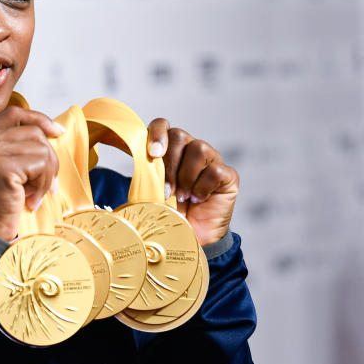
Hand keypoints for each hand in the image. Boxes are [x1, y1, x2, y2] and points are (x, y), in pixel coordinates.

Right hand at [0, 107, 63, 241]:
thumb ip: (14, 151)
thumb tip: (51, 136)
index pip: (14, 114)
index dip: (39, 119)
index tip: (57, 132)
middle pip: (34, 132)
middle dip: (49, 158)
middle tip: (46, 185)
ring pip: (41, 148)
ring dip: (46, 175)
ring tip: (34, 195)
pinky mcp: (2, 167)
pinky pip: (41, 165)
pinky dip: (42, 185)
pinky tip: (30, 201)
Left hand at [147, 119, 238, 245]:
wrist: (192, 238)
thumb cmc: (171, 214)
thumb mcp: (152, 195)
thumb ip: (145, 178)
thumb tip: (136, 169)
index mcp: (172, 150)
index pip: (163, 125)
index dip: (157, 134)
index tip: (153, 154)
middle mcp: (192, 150)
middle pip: (179, 135)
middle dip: (170, 164)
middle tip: (167, 190)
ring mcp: (212, 160)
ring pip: (198, 149)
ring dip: (186, 176)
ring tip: (182, 196)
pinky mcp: (228, 175)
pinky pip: (214, 171)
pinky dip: (202, 187)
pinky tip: (198, 200)